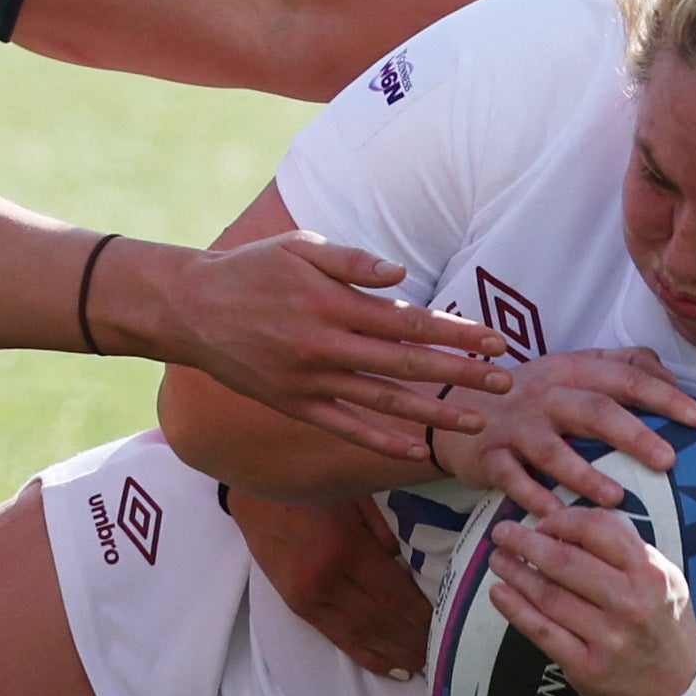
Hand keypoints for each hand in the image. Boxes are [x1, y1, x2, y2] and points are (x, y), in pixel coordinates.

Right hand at [161, 233, 510, 459]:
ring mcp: (309, 380)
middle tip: (506, 383)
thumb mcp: (300, 247)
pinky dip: (379, 439)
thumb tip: (403, 274)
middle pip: (407, 365)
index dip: (457, 333)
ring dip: (433, 413)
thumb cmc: (251, 270)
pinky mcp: (293, 404)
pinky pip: (343, 426)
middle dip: (461, 374)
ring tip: (477, 421)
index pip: (410, 322)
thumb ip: (353, 261)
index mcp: (333, 304)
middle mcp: (325, 346)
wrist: (189, 308)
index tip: (497, 341)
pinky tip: (413, 448)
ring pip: (383, 401)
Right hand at [231, 489, 429, 678]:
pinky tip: (390, 668)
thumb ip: (383, 534)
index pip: (394, 594)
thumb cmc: (310, 489)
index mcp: (345, 549)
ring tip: (423, 666)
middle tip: (443, 653)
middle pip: (381, 620)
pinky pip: (338, 638)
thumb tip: (407, 569)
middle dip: (414, 639)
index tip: (447, 625)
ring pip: (362, 635)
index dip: (422, 615)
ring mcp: (308, 600)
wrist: (253, 498)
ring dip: (395, 653)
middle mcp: (326, 582)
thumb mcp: (355, 496)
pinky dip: (367, 655)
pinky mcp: (296, 608)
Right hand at [426, 346, 695, 514]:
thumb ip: (620, 363)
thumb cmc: (532, 394)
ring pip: (554, 451)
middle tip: (668, 461)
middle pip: (594, 410)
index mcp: (572, 369)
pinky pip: (513, 481)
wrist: (455, 406)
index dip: (662, 395)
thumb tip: (669, 373)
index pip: (624, 377)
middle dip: (633, 434)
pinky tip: (558, 520)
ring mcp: (517, 426)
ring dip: (585, 476)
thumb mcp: (571, 366)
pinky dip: (535, 500)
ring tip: (616, 498)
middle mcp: (546, 394)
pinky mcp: (491, 456)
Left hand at [486, 504, 695, 695]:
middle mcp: (631, 603)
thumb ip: (626, 552)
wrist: (678, 692)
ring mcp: (608, 638)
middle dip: (527, 542)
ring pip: (549, 595)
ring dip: (516, 572)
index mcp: (651, 574)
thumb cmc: (665, 628)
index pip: (598, 530)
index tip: (542, 522)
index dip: (561, 521)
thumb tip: (572, 528)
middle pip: (566, 562)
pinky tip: (499, 593)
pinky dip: (515, 609)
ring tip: (498, 559)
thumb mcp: (663, 581)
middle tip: (504, 533)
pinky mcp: (587, 667)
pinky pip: (543, 631)